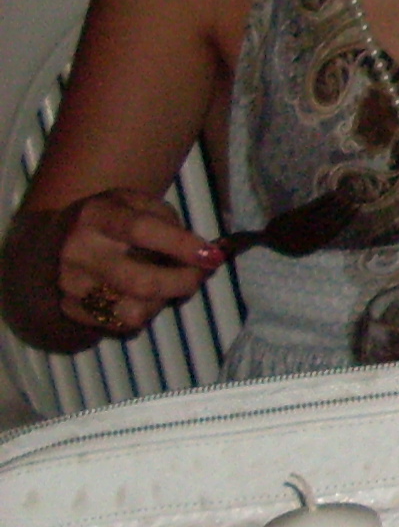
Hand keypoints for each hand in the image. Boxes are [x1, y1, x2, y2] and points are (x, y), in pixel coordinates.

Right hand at [48, 189, 222, 336]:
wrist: (58, 242)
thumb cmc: (112, 220)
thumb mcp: (137, 203)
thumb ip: (169, 222)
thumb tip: (204, 253)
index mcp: (95, 215)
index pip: (141, 231)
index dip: (181, 245)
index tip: (212, 255)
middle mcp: (78, 252)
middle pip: (141, 281)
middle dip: (184, 281)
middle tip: (202, 272)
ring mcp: (72, 285)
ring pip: (135, 310)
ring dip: (164, 299)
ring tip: (167, 282)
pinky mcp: (73, 311)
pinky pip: (124, 323)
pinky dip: (146, 311)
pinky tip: (144, 294)